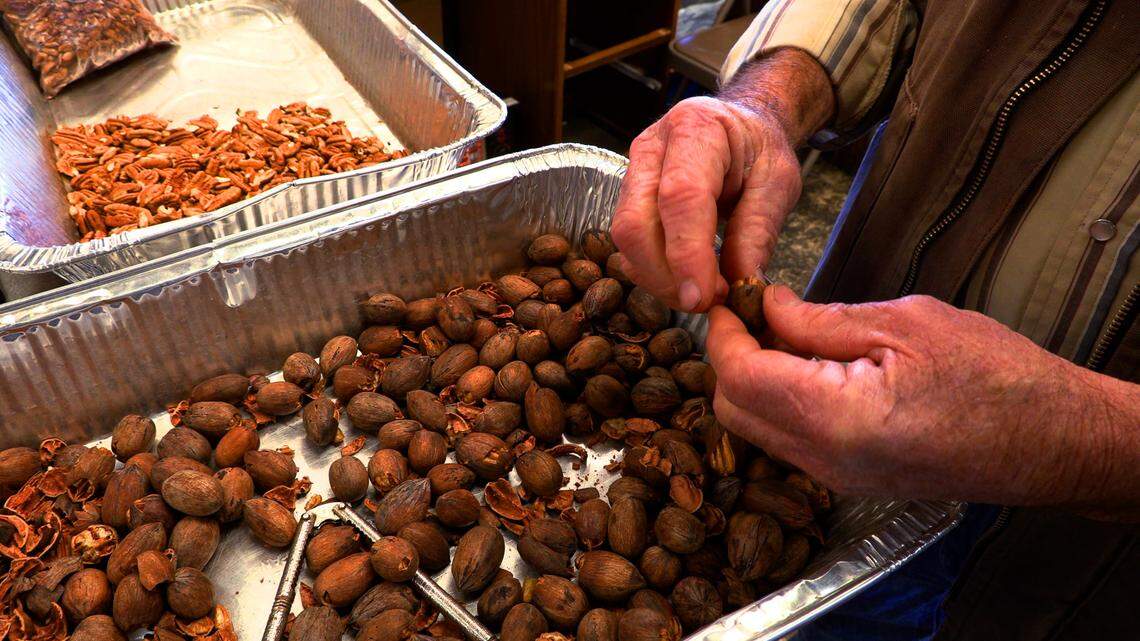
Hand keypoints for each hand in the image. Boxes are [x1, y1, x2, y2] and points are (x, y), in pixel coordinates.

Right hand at [610, 95, 800, 312]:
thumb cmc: (760, 150)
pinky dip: (653, 272)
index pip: (680, 196)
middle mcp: (652, 147)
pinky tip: (683, 279)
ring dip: (658, 279)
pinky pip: (627, 244)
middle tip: (705, 301)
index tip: (704, 295)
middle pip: (637, 222)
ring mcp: (633, 171)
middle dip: (666, 275)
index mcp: (696, 129)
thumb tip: (740, 284)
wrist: (741, 127)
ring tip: (700, 292)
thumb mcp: (778, 183)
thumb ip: (758, 232)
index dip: (687, 253)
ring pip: (625, 239)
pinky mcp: (627, 196)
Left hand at [706, 285, 1139, 514]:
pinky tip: (809, 366)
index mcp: (835, 417)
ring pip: (756, 429)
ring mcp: (837, 478)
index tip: (729, 298)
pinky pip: (789, 442)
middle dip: (729, 358)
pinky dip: (780, 402)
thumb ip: (820, 320)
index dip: (723, 333)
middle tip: (752, 312)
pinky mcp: (851, 481)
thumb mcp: (905, 324)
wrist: (1055, 441)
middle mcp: (825, 460)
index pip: (739, 376)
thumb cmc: (997, 376)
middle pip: (733, 410)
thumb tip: (767, 307)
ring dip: (752, 381)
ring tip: (784, 333)